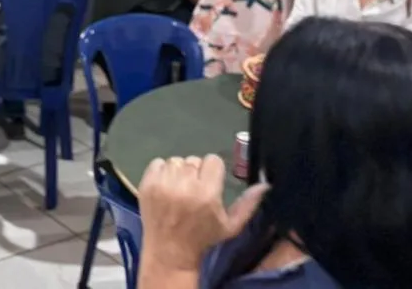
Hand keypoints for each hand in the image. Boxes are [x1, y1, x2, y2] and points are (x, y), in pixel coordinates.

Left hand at [138, 154, 268, 271]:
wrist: (170, 251)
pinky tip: (166, 187)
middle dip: (196, 173)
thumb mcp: (231, 226)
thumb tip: (265, 185)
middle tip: (194, 191)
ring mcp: (163, 184)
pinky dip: (162, 172)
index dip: (213, 171)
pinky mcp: (147, 184)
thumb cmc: (203, 238)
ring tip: (179, 190)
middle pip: (194, 160)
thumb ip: (248, 204)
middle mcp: (184, 185)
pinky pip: (157, 163)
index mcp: (207, 194)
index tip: (210, 184)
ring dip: (179, 172)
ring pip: (176, 161)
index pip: (212, 160)